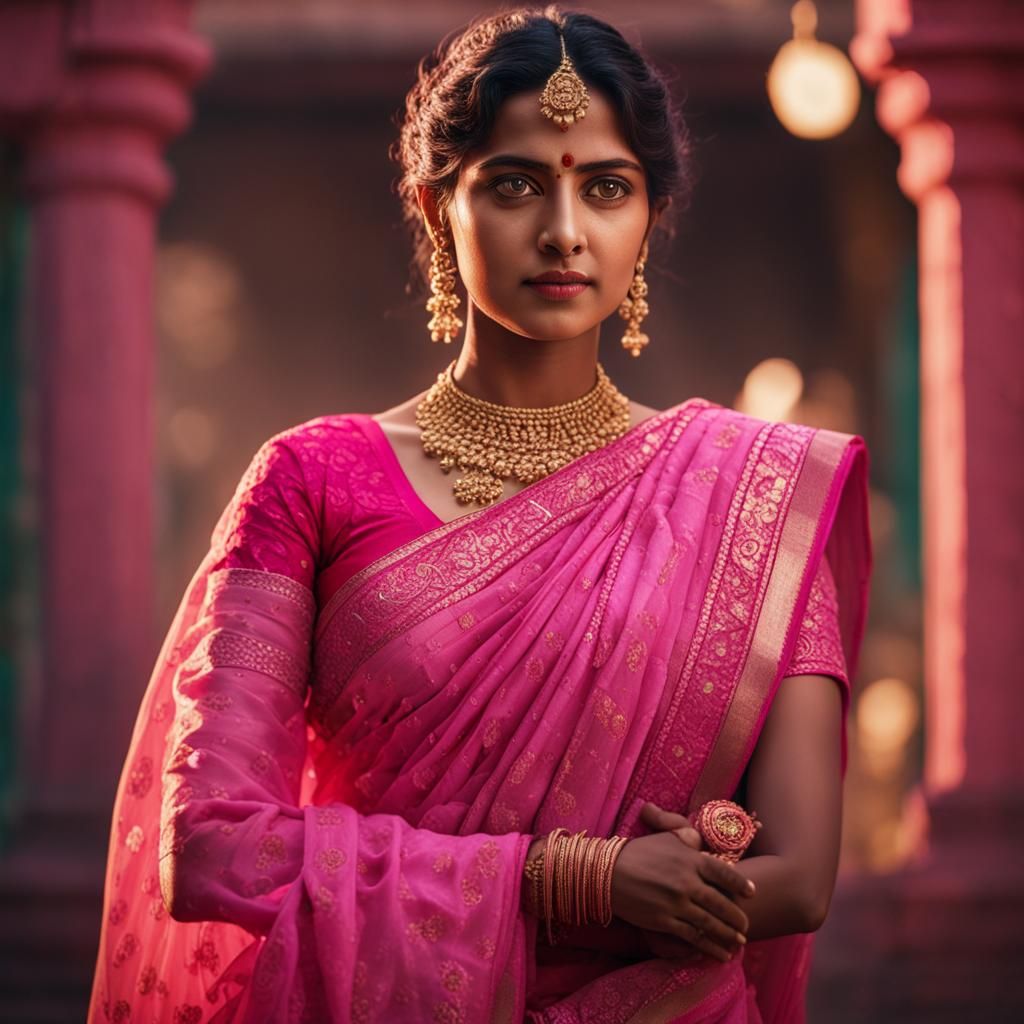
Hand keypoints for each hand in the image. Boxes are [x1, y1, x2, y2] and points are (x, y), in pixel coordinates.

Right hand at [611, 802, 754, 962]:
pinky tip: (719, 954)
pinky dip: (708, 948)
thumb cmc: (639, 852)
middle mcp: (687, 881)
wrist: (608, 873)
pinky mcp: (664, 921)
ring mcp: (676, 903)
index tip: (751, 893)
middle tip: (746, 926)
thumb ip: (687, 836)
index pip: (723, 872)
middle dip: (737, 917)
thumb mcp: (665, 836)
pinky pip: (693, 937)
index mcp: (690, 859)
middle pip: (721, 903)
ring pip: (710, 923)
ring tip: (739, 942)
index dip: (740, 884)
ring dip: (727, 935)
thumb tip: (702, 841)